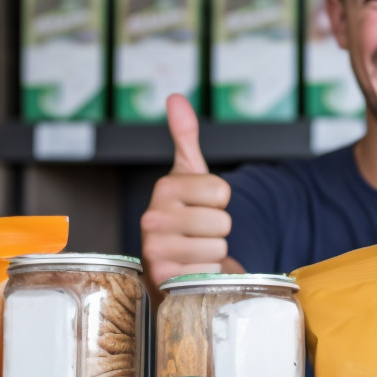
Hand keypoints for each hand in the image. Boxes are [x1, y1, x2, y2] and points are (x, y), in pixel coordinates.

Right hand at [140, 94, 235, 286]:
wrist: (168, 262)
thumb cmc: (183, 215)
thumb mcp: (188, 175)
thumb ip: (185, 137)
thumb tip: (176, 98)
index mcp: (165, 188)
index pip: (222, 191)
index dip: (220, 202)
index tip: (203, 206)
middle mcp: (154, 217)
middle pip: (222, 222)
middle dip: (218, 230)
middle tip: (199, 232)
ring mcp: (156, 249)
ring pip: (218, 248)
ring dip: (213, 253)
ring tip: (194, 250)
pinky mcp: (164, 278)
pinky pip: (209, 273)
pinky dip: (207, 275)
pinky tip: (190, 269)